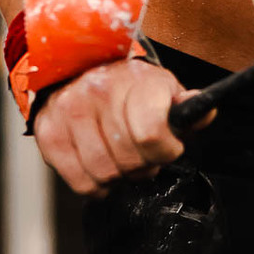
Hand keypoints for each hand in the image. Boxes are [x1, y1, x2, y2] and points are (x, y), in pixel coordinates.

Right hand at [33, 56, 209, 194]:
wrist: (81, 68)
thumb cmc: (131, 88)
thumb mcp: (165, 90)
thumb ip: (188, 107)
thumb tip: (205, 110)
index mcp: (136, 81)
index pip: (151, 134)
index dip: (165, 151)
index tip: (167, 147)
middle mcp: (99, 92)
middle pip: (128, 160)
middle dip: (143, 166)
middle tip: (142, 154)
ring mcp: (70, 111)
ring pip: (104, 174)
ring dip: (119, 177)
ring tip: (121, 159)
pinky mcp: (48, 131)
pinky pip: (79, 181)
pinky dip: (95, 185)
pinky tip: (101, 167)